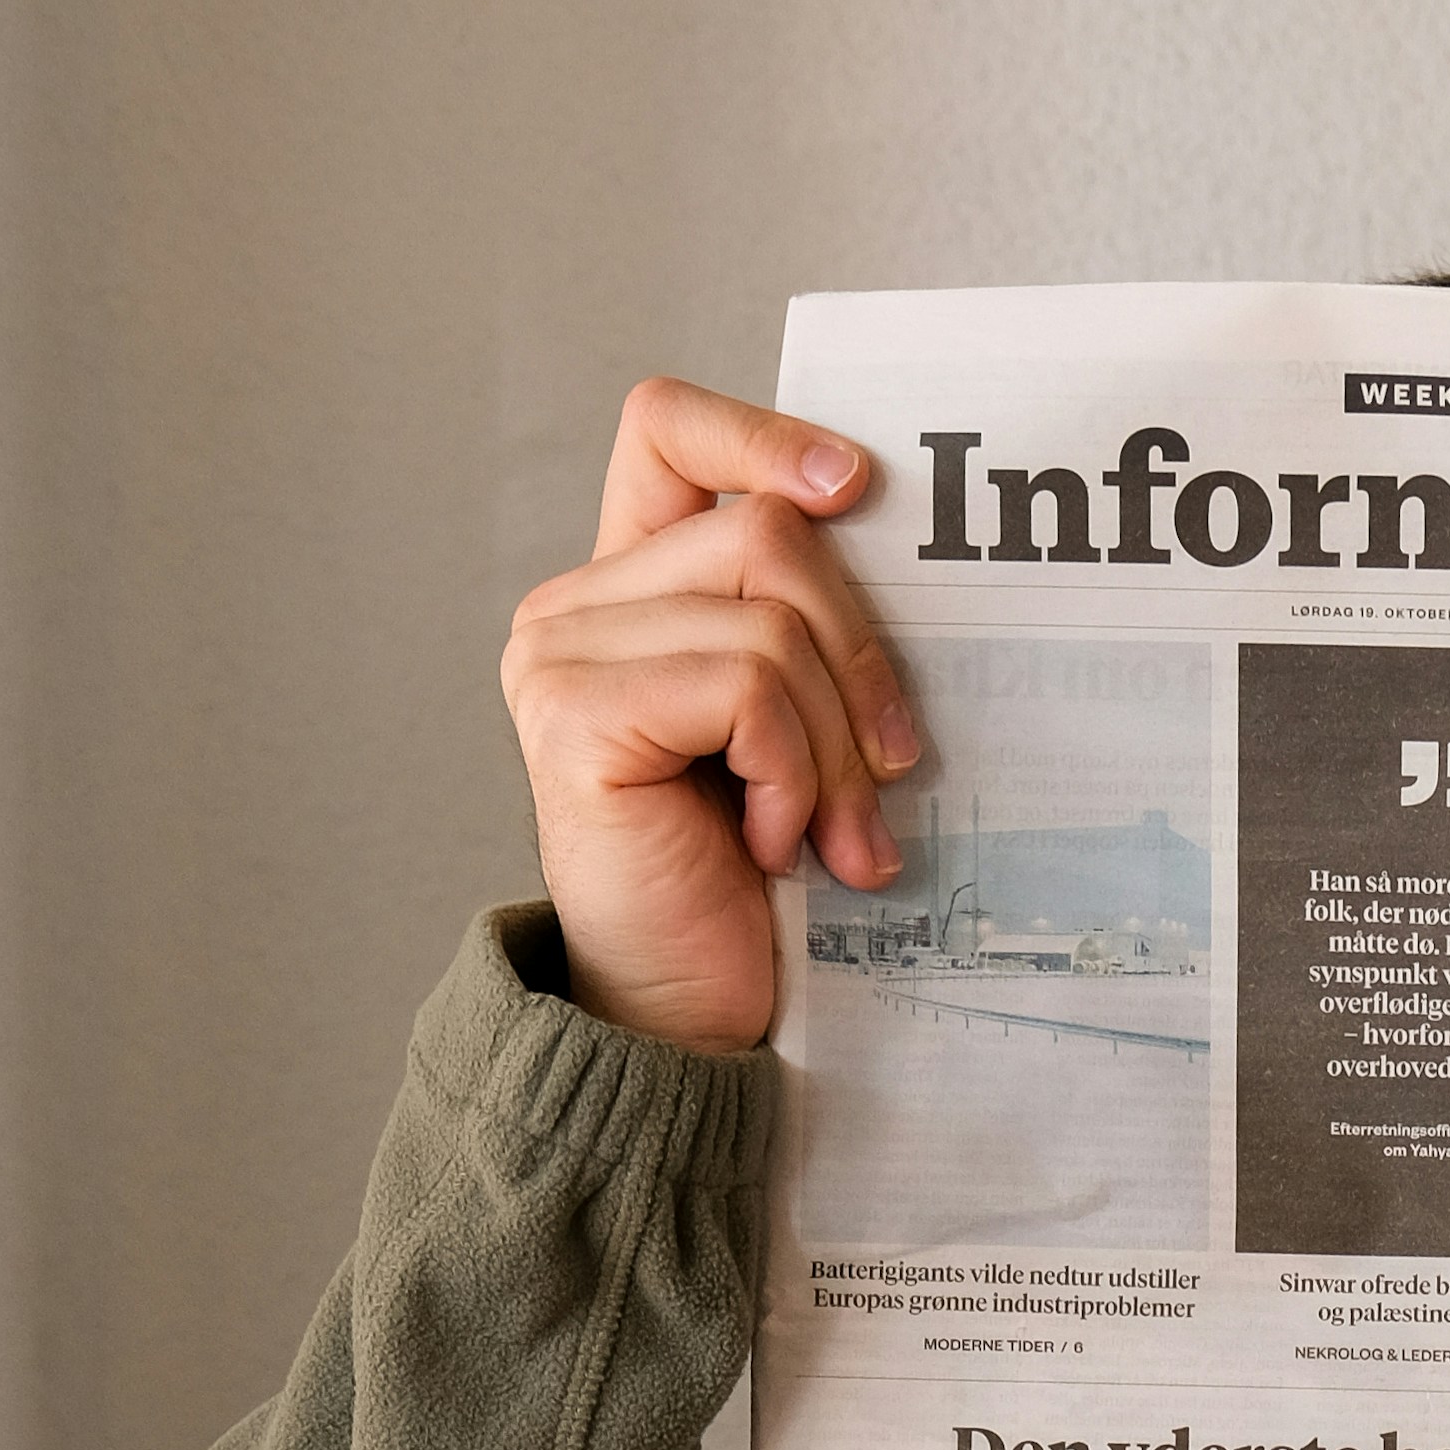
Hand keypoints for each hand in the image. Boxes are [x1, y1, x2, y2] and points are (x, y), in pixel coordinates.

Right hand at [500, 378, 920, 1054]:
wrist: (691, 1020)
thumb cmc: (748, 887)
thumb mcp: (794, 728)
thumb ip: (803, 625)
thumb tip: (886, 542)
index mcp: (627, 590)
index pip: (666, 429)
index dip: (760, 433)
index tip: (854, 487)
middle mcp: (575, 607)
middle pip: (763, 532)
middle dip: (857, 655)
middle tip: (890, 771)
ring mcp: (560, 656)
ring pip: (768, 619)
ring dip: (835, 742)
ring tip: (838, 837)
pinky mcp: (576, 715)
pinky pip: (747, 688)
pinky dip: (794, 775)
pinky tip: (775, 846)